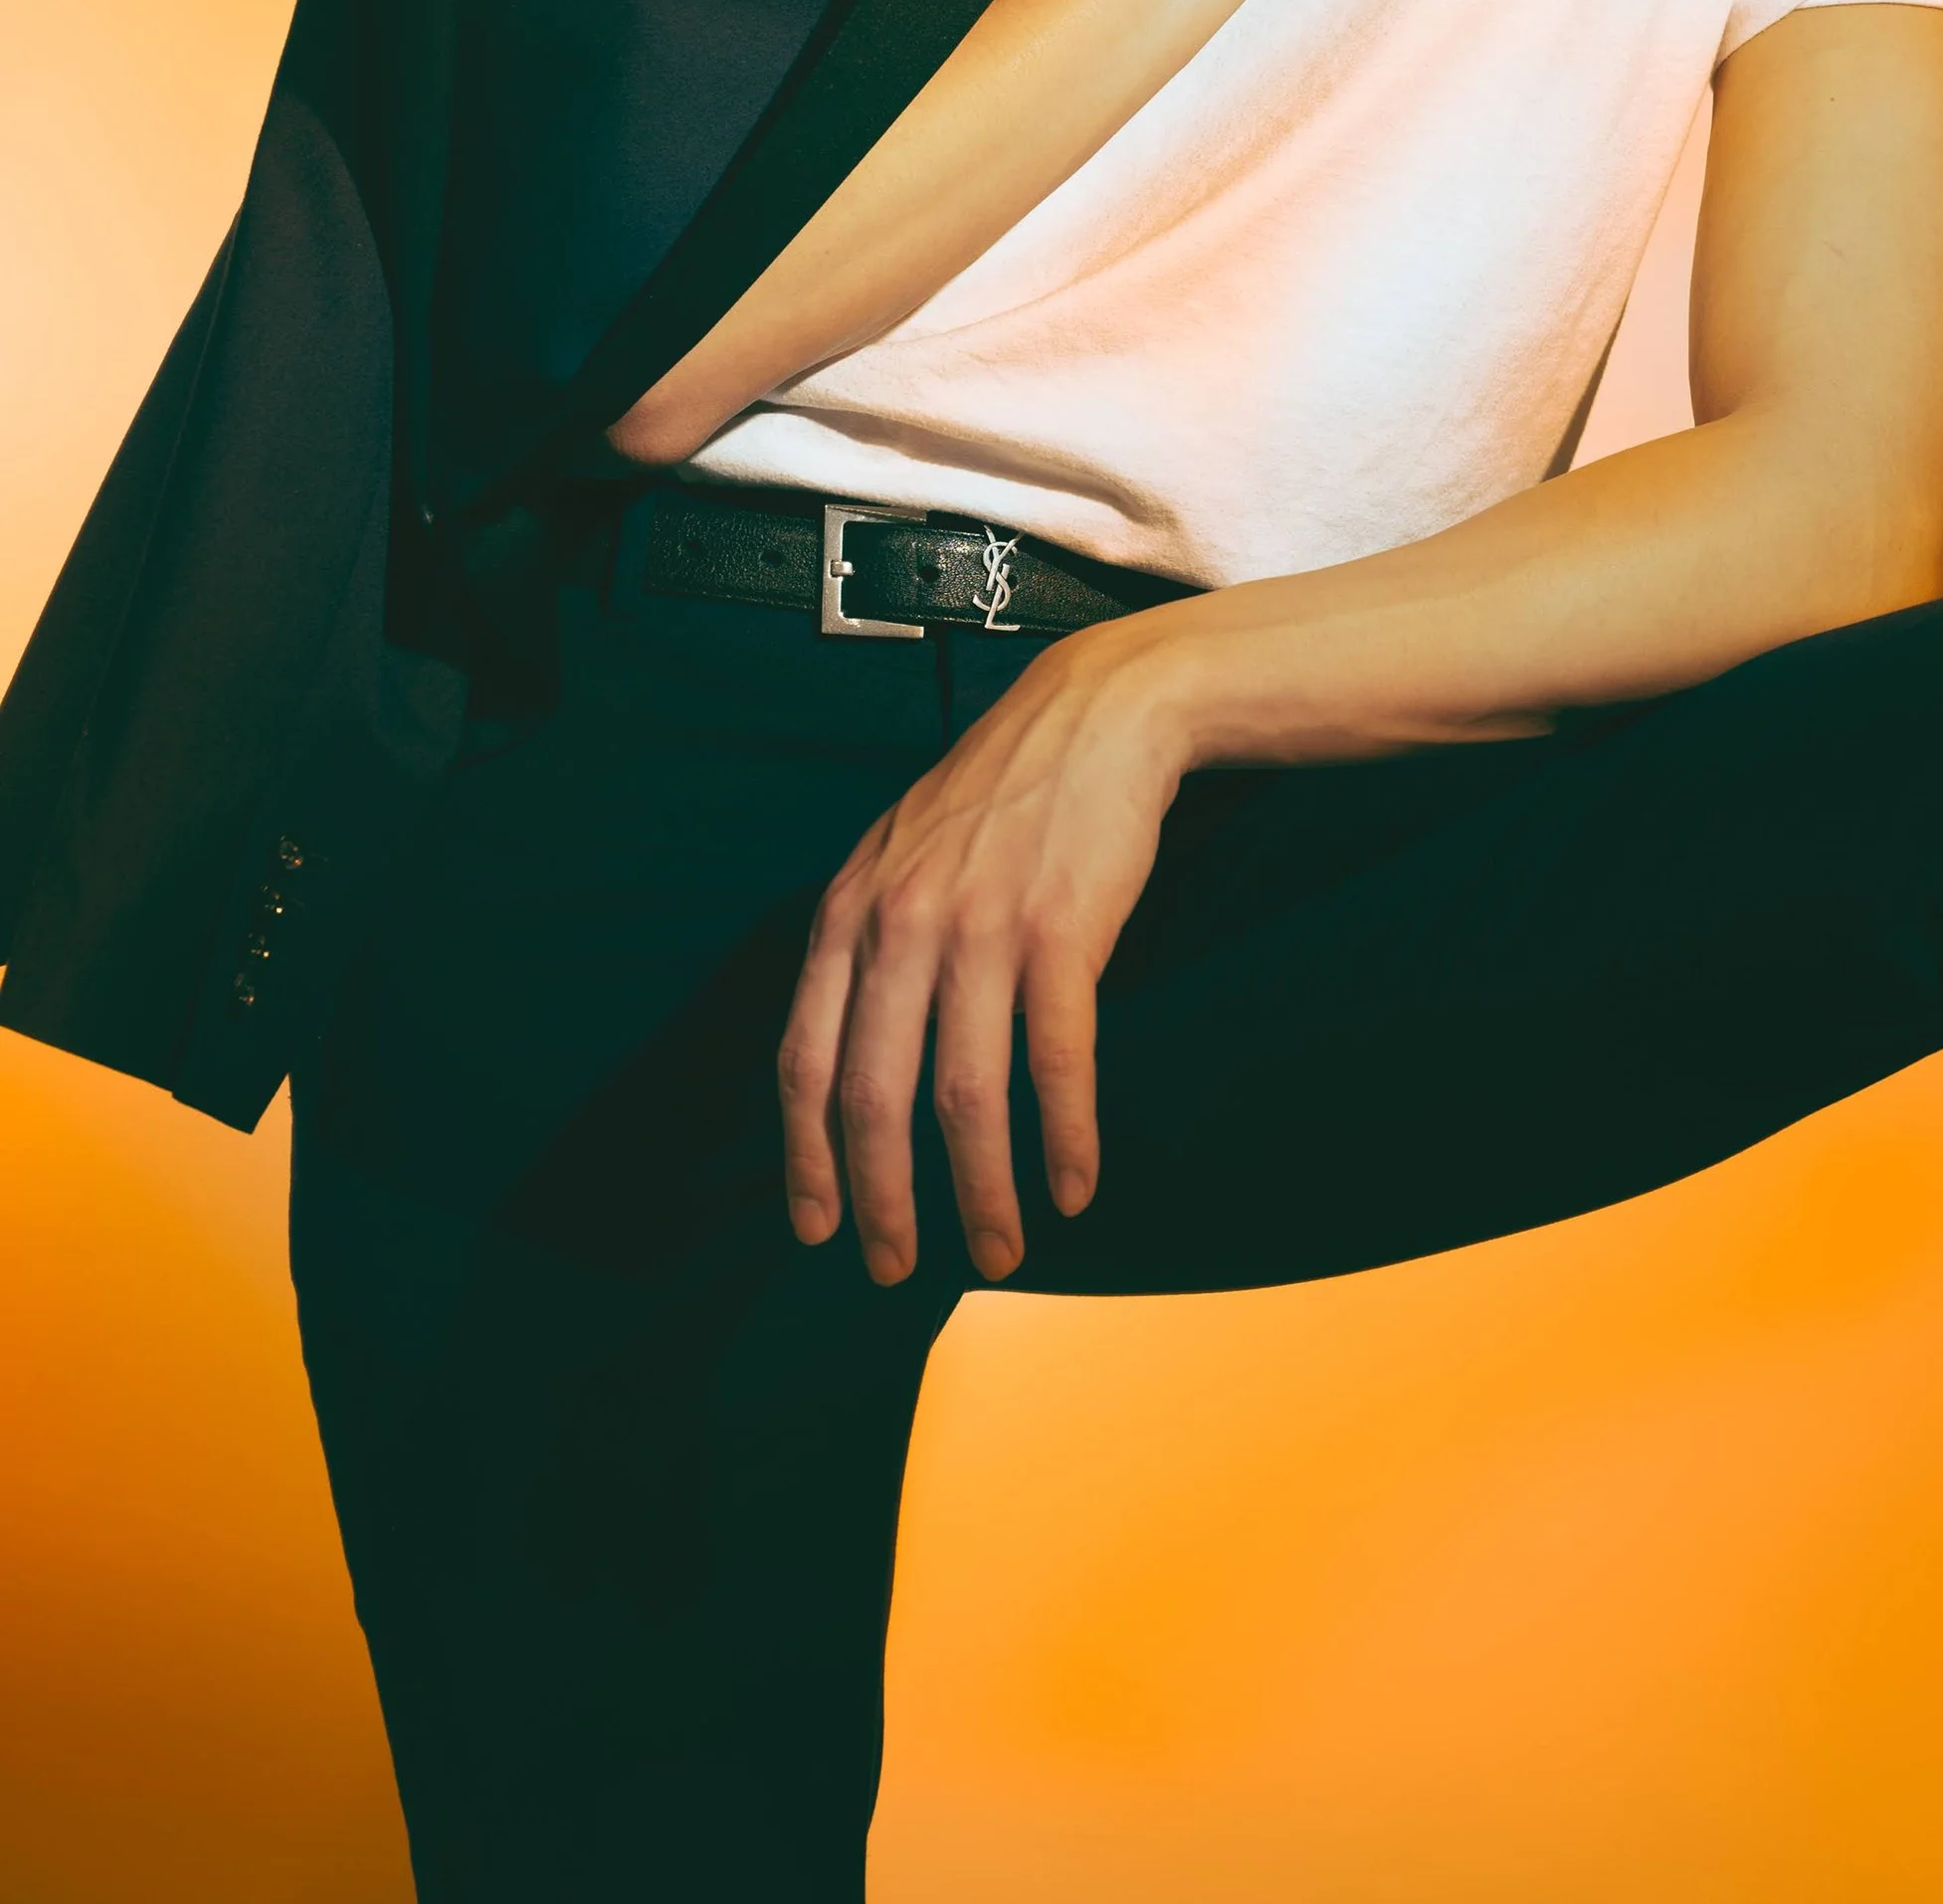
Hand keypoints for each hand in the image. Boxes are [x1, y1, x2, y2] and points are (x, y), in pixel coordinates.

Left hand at [778, 620, 1191, 1282]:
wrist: (1097, 714)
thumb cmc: (1000, 795)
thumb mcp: (899, 855)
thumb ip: (866, 944)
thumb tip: (849, 1059)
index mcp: (851, 911)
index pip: (805, 1060)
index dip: (807, 1158)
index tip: (817, 1228)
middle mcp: (903, 924)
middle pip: (875, 1097)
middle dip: (883, 1202)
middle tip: (899, 1266)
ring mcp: (982, 929)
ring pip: (966, 1098)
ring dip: (983, 1193)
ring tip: (1001, 1249)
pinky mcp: (1062, 933)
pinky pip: (1058, 1064)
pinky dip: (1067, 1140)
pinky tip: (1076, 1185)